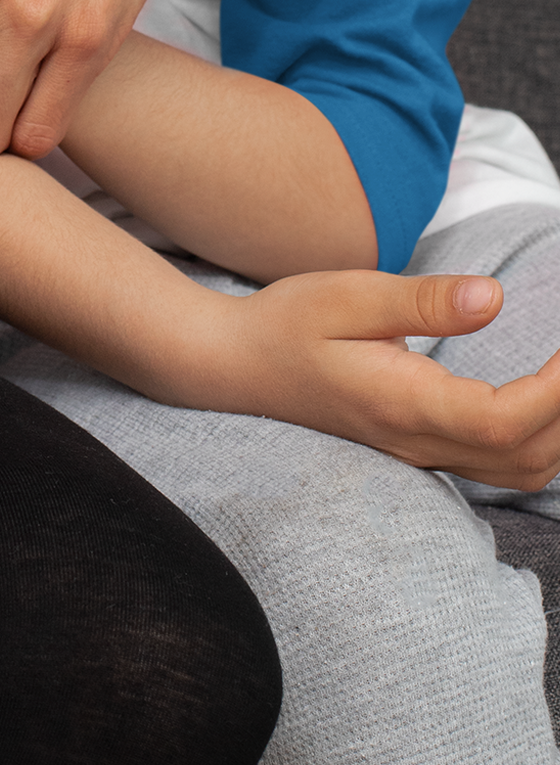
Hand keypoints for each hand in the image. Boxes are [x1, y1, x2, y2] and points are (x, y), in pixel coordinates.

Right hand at [204, 269, 559, 490]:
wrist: (237, 366)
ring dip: (558, 430)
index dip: (556, 391)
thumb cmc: (287, 323)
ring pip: (518, 470)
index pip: (504, 420)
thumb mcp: (347, 295)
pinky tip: (541, 396)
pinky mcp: (418, 446)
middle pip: (526, 457)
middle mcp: (418, 441)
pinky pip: (496, 463)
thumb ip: (421, 301)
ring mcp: (419, 451)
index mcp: (404, 404)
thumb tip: (494, 298)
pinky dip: (537, 437)